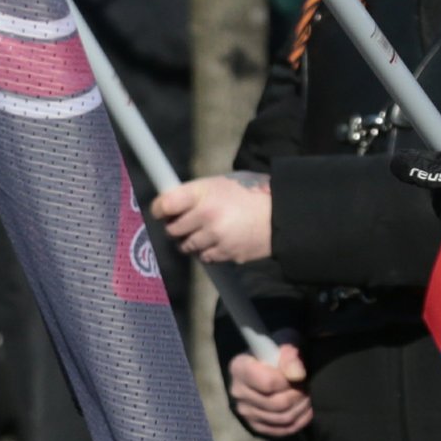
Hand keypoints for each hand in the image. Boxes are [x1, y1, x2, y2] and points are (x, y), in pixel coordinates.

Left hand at [153, 173, 273, 263]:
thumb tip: (172, 203)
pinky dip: (207, 251)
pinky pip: (205, 257)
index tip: (160, 211)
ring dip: (190, 241)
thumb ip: (196, 193)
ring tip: (203, 232)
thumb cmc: (251, 193)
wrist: (282, 214)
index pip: (164, 204)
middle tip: (184, 223)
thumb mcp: (221, 182)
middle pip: (172, 229)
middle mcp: (206, 216)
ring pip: (187, 246)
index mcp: (203, 193)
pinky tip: (218, 241)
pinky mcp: (225, 254)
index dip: (159, 209)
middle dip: (175, 227)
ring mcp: (215, 238)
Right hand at [228, 341, 311, 438]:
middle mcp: (237, 392)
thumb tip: (297, 375)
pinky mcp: (255, 425)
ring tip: (307, 396)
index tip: (297, 375)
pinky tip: (305, 411)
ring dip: (301, 408)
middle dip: (298, 396)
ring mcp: (245, 411)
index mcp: (239, 368)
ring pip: (281, 418)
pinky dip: (299, 422)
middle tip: (306, 387)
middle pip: (276, 404)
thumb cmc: (277, 354)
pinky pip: (281, 430)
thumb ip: (290, 357)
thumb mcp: (285, 344)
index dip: (288, 381)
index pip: (268, 383)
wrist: (269, 366)